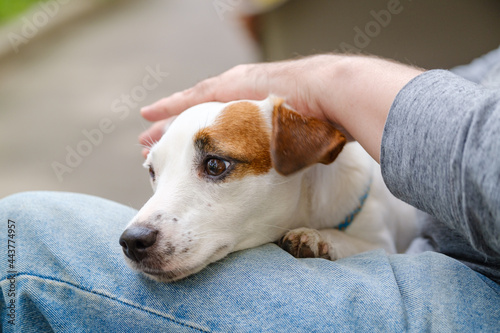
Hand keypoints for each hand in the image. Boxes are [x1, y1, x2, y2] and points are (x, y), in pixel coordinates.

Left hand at [139, 55, 422, 160]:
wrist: (332, 99)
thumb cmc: (323, 127)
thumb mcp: (300, 147)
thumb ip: (289, 158)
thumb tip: (292, 178)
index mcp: (255, 116)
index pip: (222, 135)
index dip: (204, 149)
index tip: (190, 164)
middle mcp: (241, 101)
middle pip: (201, 121)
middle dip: (178, 138)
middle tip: (153, 154)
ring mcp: (234, 91)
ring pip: (192, 110)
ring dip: (169, 126)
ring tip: (147, 141)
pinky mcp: (229, 87)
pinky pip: (192, 101)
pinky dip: (171, 110)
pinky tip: (151, 117)